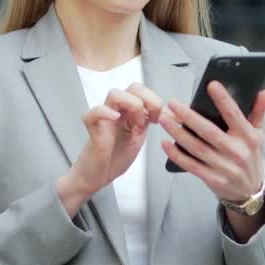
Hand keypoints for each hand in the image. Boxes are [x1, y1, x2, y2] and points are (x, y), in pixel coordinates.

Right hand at [56, 83, 164, 215]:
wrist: (97, 176)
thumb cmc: (115, 157)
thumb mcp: (138, 136)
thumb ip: (149, 121)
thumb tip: (171, 113)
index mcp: (128, 111)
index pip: (143, 91)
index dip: (156, 100)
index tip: (165, 118)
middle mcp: (116, 110)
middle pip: (133, 88)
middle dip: (149, 99)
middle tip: (155, 118)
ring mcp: (104, 118)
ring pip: (115, 94)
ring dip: (132, 104)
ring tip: (137, 123)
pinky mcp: (93, 129)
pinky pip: (92, 113)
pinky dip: (104, 112)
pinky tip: (115, 118)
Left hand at [159, 81, 264, 206]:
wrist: (250, 192)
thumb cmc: (251, 157)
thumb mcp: (258, 134)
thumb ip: (259, 111)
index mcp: (248, 137)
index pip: (235, 115)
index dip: (223, 100)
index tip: (211, 85)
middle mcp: (236, 152)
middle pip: (209, 131)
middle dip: (188, 116)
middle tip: (172, 103)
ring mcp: (223, 167)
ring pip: (196, 147)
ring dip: (177, 132)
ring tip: (164, 119)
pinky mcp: (212, 179)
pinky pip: (191, 165)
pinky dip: (176, 154)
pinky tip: (165, 143)